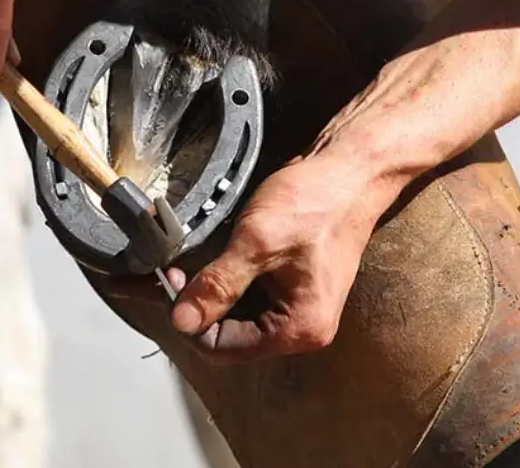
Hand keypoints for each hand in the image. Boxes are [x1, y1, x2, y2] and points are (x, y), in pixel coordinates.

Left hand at [165, 152, 391, 363]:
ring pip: (237, 316)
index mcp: (299, 329)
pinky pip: (250, 296)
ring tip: (178, 266)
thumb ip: (220, 285)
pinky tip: (206, 261)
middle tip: (167, 272)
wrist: (352, 171)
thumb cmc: (314, 203)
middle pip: (230, 336)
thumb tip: (181, 321)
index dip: (191, 320)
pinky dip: (226, 282)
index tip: (169, 282)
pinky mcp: (293, 287)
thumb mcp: (258, 242)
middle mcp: (302, 329)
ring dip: (208, 294)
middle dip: (196, 308)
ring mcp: (299, 307)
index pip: (224, 348)